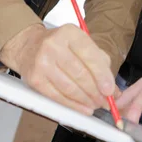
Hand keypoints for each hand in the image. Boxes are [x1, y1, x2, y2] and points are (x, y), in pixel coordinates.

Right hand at [0, 23, 114, 114]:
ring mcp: (42, 62)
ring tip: (95, 104)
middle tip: (105, 101)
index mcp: (69, 33)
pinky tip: (83, 108)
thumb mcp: (81, 44)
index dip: (102, 75)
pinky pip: (57, 96)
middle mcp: (54, 46)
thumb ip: (99, 63)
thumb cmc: (61, 46)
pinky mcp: (34, 79)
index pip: (90, 55)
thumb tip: (113, 89)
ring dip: (86, 100)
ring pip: (69, 88)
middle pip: (80, 74)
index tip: (110, 90)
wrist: (29, 46)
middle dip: (95, 92)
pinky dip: (73, 105)